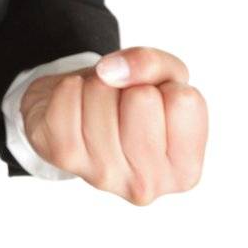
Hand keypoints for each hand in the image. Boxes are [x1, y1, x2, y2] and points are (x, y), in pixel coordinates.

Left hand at [19, 46, 207, 203]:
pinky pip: (66, 97)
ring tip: (101, 106)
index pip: (183, 100)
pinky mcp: (63, 156)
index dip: (167, 87)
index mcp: (184, 169)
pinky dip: (69, 86)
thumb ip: (154, 64)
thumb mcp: (165, 79)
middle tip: (125, 103)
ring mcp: (103, 174)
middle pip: (141, 97)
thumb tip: (109, 71)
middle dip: (131, 86)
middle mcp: (147, 183)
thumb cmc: (135, 103)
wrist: (82, 119)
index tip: (157, 102)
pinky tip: (78, 106)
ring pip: (101, 92)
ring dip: (99, 85)